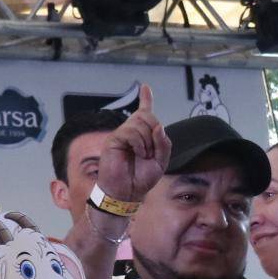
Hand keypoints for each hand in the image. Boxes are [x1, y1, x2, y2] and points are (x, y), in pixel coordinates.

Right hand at [97, 85, 171, 204]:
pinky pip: (131, 132)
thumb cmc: (141, 178)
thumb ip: (163, 143)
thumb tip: (158, 127)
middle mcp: (130, 132)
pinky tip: (138, 153)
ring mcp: (121, 135)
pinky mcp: (113, 140)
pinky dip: (139, 143)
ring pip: (140, 123)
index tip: (145, 87)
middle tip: (151, 150)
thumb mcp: (161, 161)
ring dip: (147, 140)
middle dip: (155, 130)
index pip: (144, 112)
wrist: (127, 192)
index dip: (145, 98)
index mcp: (142, 135)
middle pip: (147, 115)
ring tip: (143, 155)